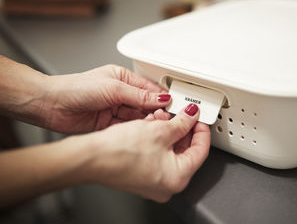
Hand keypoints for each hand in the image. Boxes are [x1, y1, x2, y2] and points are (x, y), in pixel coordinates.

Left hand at [40, 65, 170, 133]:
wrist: (51, 105)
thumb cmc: (75, 88)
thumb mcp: (113, 88)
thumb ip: (139, 96)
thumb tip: (161, 98)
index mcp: (123, 79)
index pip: (149, 88)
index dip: (162, 97)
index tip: (174, 104)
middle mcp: (120, 94)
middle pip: (145, 104)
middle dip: (156, 111)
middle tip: (166, 118)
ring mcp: (115, 110)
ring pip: (138, 117)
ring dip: (146, 122)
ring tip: (156, 126)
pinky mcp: (109, 125)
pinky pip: (128, 127)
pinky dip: (136, 130)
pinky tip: (143, 132)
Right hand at [85, 103, 210, 201]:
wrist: (90, 158)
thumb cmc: (119, 152)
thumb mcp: (159, 130)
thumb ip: (181, 122)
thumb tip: (191, 117)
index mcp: (178, 178)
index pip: (201, 151)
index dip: (202, 130)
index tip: (199, 118)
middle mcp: (167, 185)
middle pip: (186, 152)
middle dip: (183, 129)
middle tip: (183, 114)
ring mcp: (153, 182)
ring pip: (170, 152)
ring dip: (169, 131)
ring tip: (163, 116)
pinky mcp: (141, 175)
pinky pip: (157, 155)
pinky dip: (157, 140)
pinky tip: (151, 125)